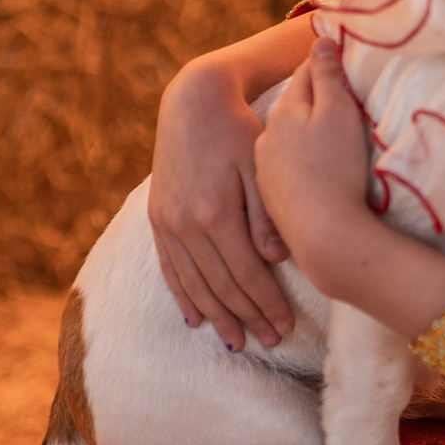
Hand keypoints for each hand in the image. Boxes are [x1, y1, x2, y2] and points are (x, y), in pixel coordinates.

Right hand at [147, 58, 297, 349]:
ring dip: (217, 316)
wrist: (194, 102)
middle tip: (271, 339)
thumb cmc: (239, 129)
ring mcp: (168, 223)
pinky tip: (195, 318)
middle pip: (221, 285)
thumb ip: (266, 213)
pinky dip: (184, 296)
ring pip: (194, 283)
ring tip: (237, 341)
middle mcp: (186, 224)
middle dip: (248, 316)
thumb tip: (276, 259)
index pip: (246, 273)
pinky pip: (170, 268)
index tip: (287, 325)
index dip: (267, 303)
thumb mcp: (259, 163)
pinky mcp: (158, 218)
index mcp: (215, 213)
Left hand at [257, 42, 444, 331]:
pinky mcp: (273, 204)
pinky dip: (297, 171)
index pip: (305, 76)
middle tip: (334, 98)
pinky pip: (285, 176)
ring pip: (285, 145)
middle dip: (311, 102)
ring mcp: (267, 174)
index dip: (324, 65)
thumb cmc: (337, 168)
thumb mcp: (339, 114)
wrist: (325, 234)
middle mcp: (267, 141)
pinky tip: (311, 179)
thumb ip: (329, 76)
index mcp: (283, 114)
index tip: (336, 57)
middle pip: (292, 111)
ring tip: (321, 142)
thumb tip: (322, 39)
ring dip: (302, 138)